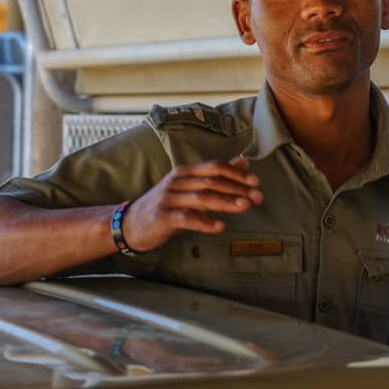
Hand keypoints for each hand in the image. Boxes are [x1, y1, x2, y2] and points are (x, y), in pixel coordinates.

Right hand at [121, 157, 261, 252]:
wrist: (130, 224)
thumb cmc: (165, 207)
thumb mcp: (189, 188)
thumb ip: (215, 177)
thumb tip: (242, 163)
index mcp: (185, 173)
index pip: (214, 167)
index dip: (236, 174)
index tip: (255, 182)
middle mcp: (176, 182)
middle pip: (211, 182)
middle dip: (237, 189)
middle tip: (257, 197)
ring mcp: (168, 199)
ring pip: (202, 198)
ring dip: (226, 202)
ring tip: (244, 207)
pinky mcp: (162, 217)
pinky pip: (186, 218)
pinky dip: (204, 222)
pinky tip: (219, 226)